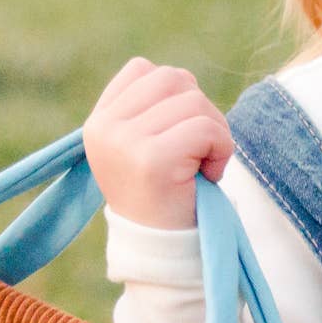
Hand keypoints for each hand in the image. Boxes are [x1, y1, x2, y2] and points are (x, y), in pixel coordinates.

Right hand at [84, 57, 230, 230]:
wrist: (163, 253)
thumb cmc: (165, 198)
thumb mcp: (143, 147)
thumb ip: (151, 108)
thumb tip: (182, 79)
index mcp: (99, 122)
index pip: (143, 69)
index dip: (174, 96)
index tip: (176, 137)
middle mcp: (105, 129)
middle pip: (173, 79)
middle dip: (199, 109)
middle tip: (198, 150)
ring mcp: (125, 142)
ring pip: (194, 101)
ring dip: (215, 132)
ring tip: (202, 166)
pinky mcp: (152, 159)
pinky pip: (206, 129)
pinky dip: (222, 149)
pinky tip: (209, 176)